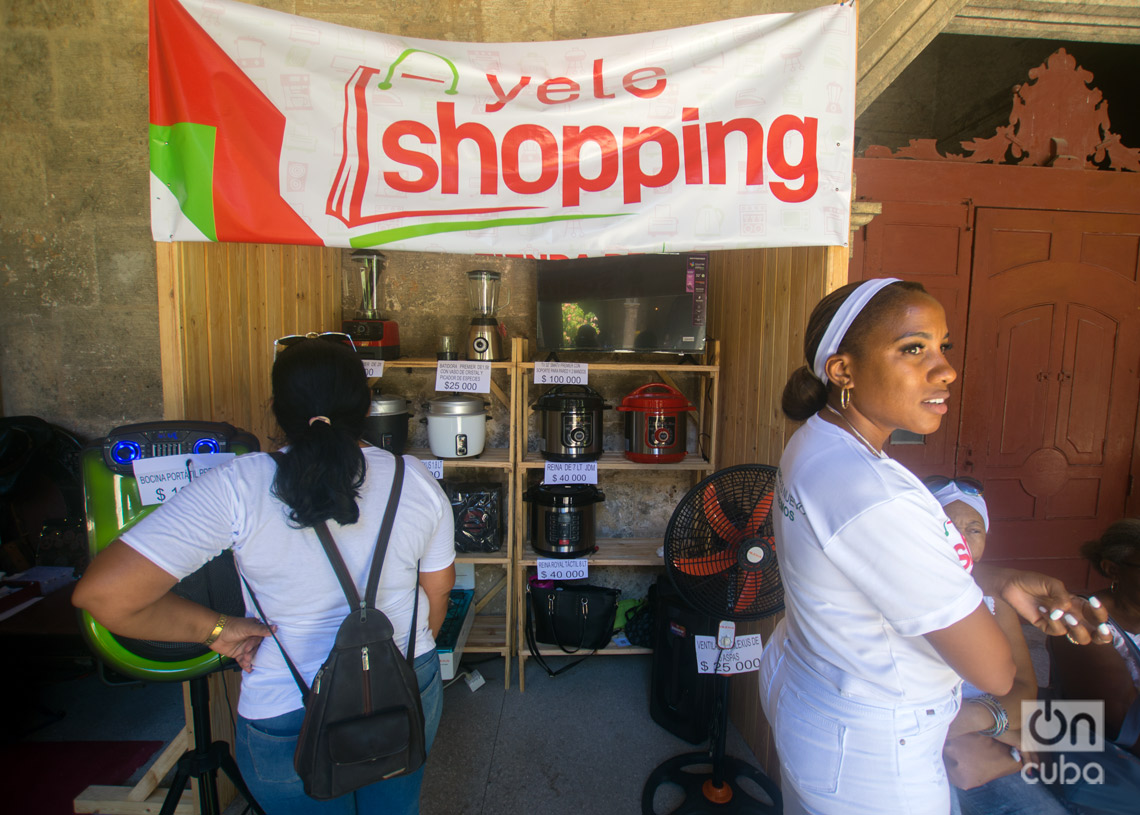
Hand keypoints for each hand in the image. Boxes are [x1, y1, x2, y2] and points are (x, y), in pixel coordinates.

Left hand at [208, 616, 274, 671]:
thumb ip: (261, 630)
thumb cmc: (232, 627)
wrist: (215, 633)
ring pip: (251, 655)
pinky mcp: (238, 653)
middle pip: (256, 648)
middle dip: (252, 653)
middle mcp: (251, 638)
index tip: (253, 647)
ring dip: (249, 660)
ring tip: (246, 662)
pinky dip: (245, 665)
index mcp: (255, 630)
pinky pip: (244, 660)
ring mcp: (244, 646)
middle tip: (247, 654)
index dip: (257, 644)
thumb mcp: (248, 628)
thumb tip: (275, 628)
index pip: (261, 639)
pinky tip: (247, 669)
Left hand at [985, 566, 1110, 643]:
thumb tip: (1066, 611)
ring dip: (1076, 628)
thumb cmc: (1034, 581)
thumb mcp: (1051, 584)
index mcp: (1077, 604)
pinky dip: (1052, 621)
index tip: (1093, 601)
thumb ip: (1061, 596)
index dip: (1101, 612)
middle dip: (1103, 635)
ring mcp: (1060, 623)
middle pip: (1095, 634)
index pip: (1097, 615)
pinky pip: (1057, 631)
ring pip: (1079, 638)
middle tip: (1100, 629)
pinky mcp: (1046, 627)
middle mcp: (1072, 615)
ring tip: (1065, 615)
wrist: (1012, 585)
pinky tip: (1041, 609)